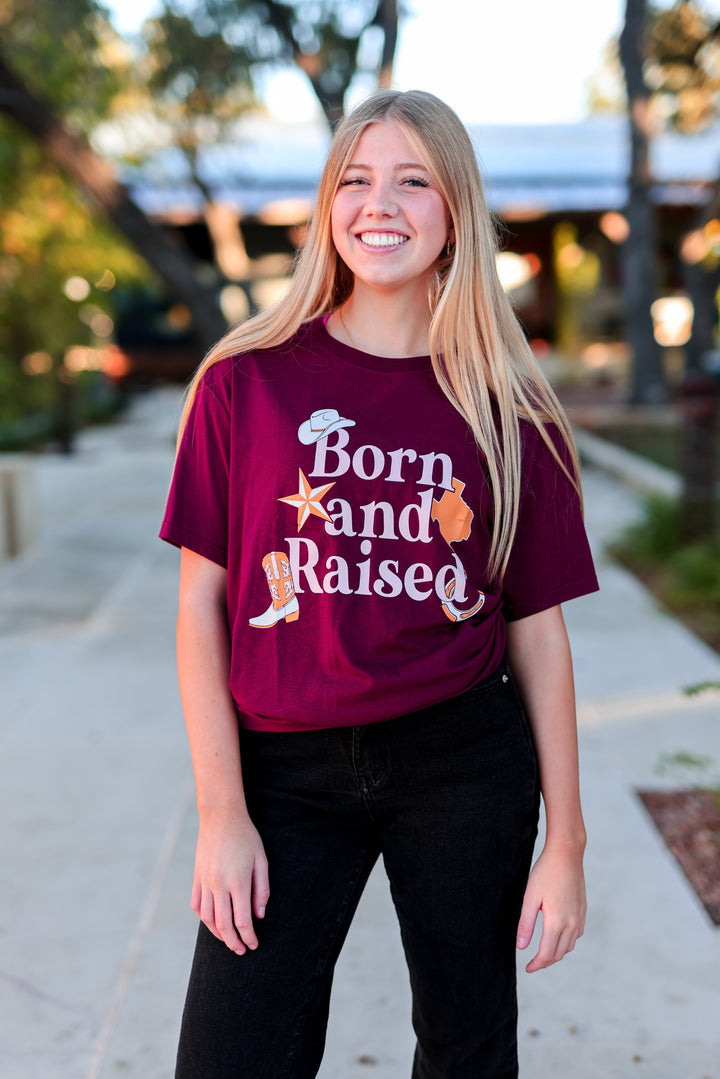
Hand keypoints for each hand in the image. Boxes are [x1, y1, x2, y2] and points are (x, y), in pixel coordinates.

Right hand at [191, 809, 269, 954]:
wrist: (220, 817)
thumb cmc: (246, 837)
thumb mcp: (261, 860)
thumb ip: (262, 890)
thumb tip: (260, 915)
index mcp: (238, 881)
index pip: (242, 920)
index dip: (249, 936)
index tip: (254, 945)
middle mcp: (218, 884)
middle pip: (224, 925)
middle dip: (234, 942)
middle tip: (242, 950)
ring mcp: (205, 882)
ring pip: (208, 918)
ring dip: (218, 934)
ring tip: (229, 940)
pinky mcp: (197, 878)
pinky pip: (197, 905)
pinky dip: (204, 919)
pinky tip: (212, 923)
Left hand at [516, 842, 585, 972]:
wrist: (567, 855)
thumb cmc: (545, 873)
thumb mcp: (530, 897)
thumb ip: (525, 924)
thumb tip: (521, 947)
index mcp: (556, 922)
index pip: (546, 954)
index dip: (536, 965)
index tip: (527, 969)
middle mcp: (571, 924)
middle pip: (559, 954)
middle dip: (546, 962)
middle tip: (533, 963)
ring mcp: (579, 918)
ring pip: (569, 946)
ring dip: (557, 952)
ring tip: (543, 952)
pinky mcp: (583, 911)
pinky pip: (576, 935)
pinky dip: (567, 941)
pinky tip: (558, 936)